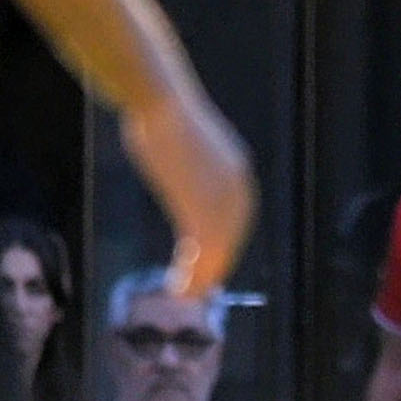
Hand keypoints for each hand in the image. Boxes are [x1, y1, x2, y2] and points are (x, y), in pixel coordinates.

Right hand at [123, 87, 254, 300]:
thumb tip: (172, 159)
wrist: (161, 106)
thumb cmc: (161, 113)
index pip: (237, 218)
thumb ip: (186, 163)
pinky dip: (194, 277)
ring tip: (185, 295)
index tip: (204, 261)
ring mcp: (224, 201)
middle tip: (194, 286)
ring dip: (202, 277)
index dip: (222, 243)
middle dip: (214, 264)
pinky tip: (179, 290)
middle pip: (231, 238)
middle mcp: (239, 187)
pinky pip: (204, 255)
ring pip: (219, 252)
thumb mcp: (181, 143)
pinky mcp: (205, 211)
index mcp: (237, 170)